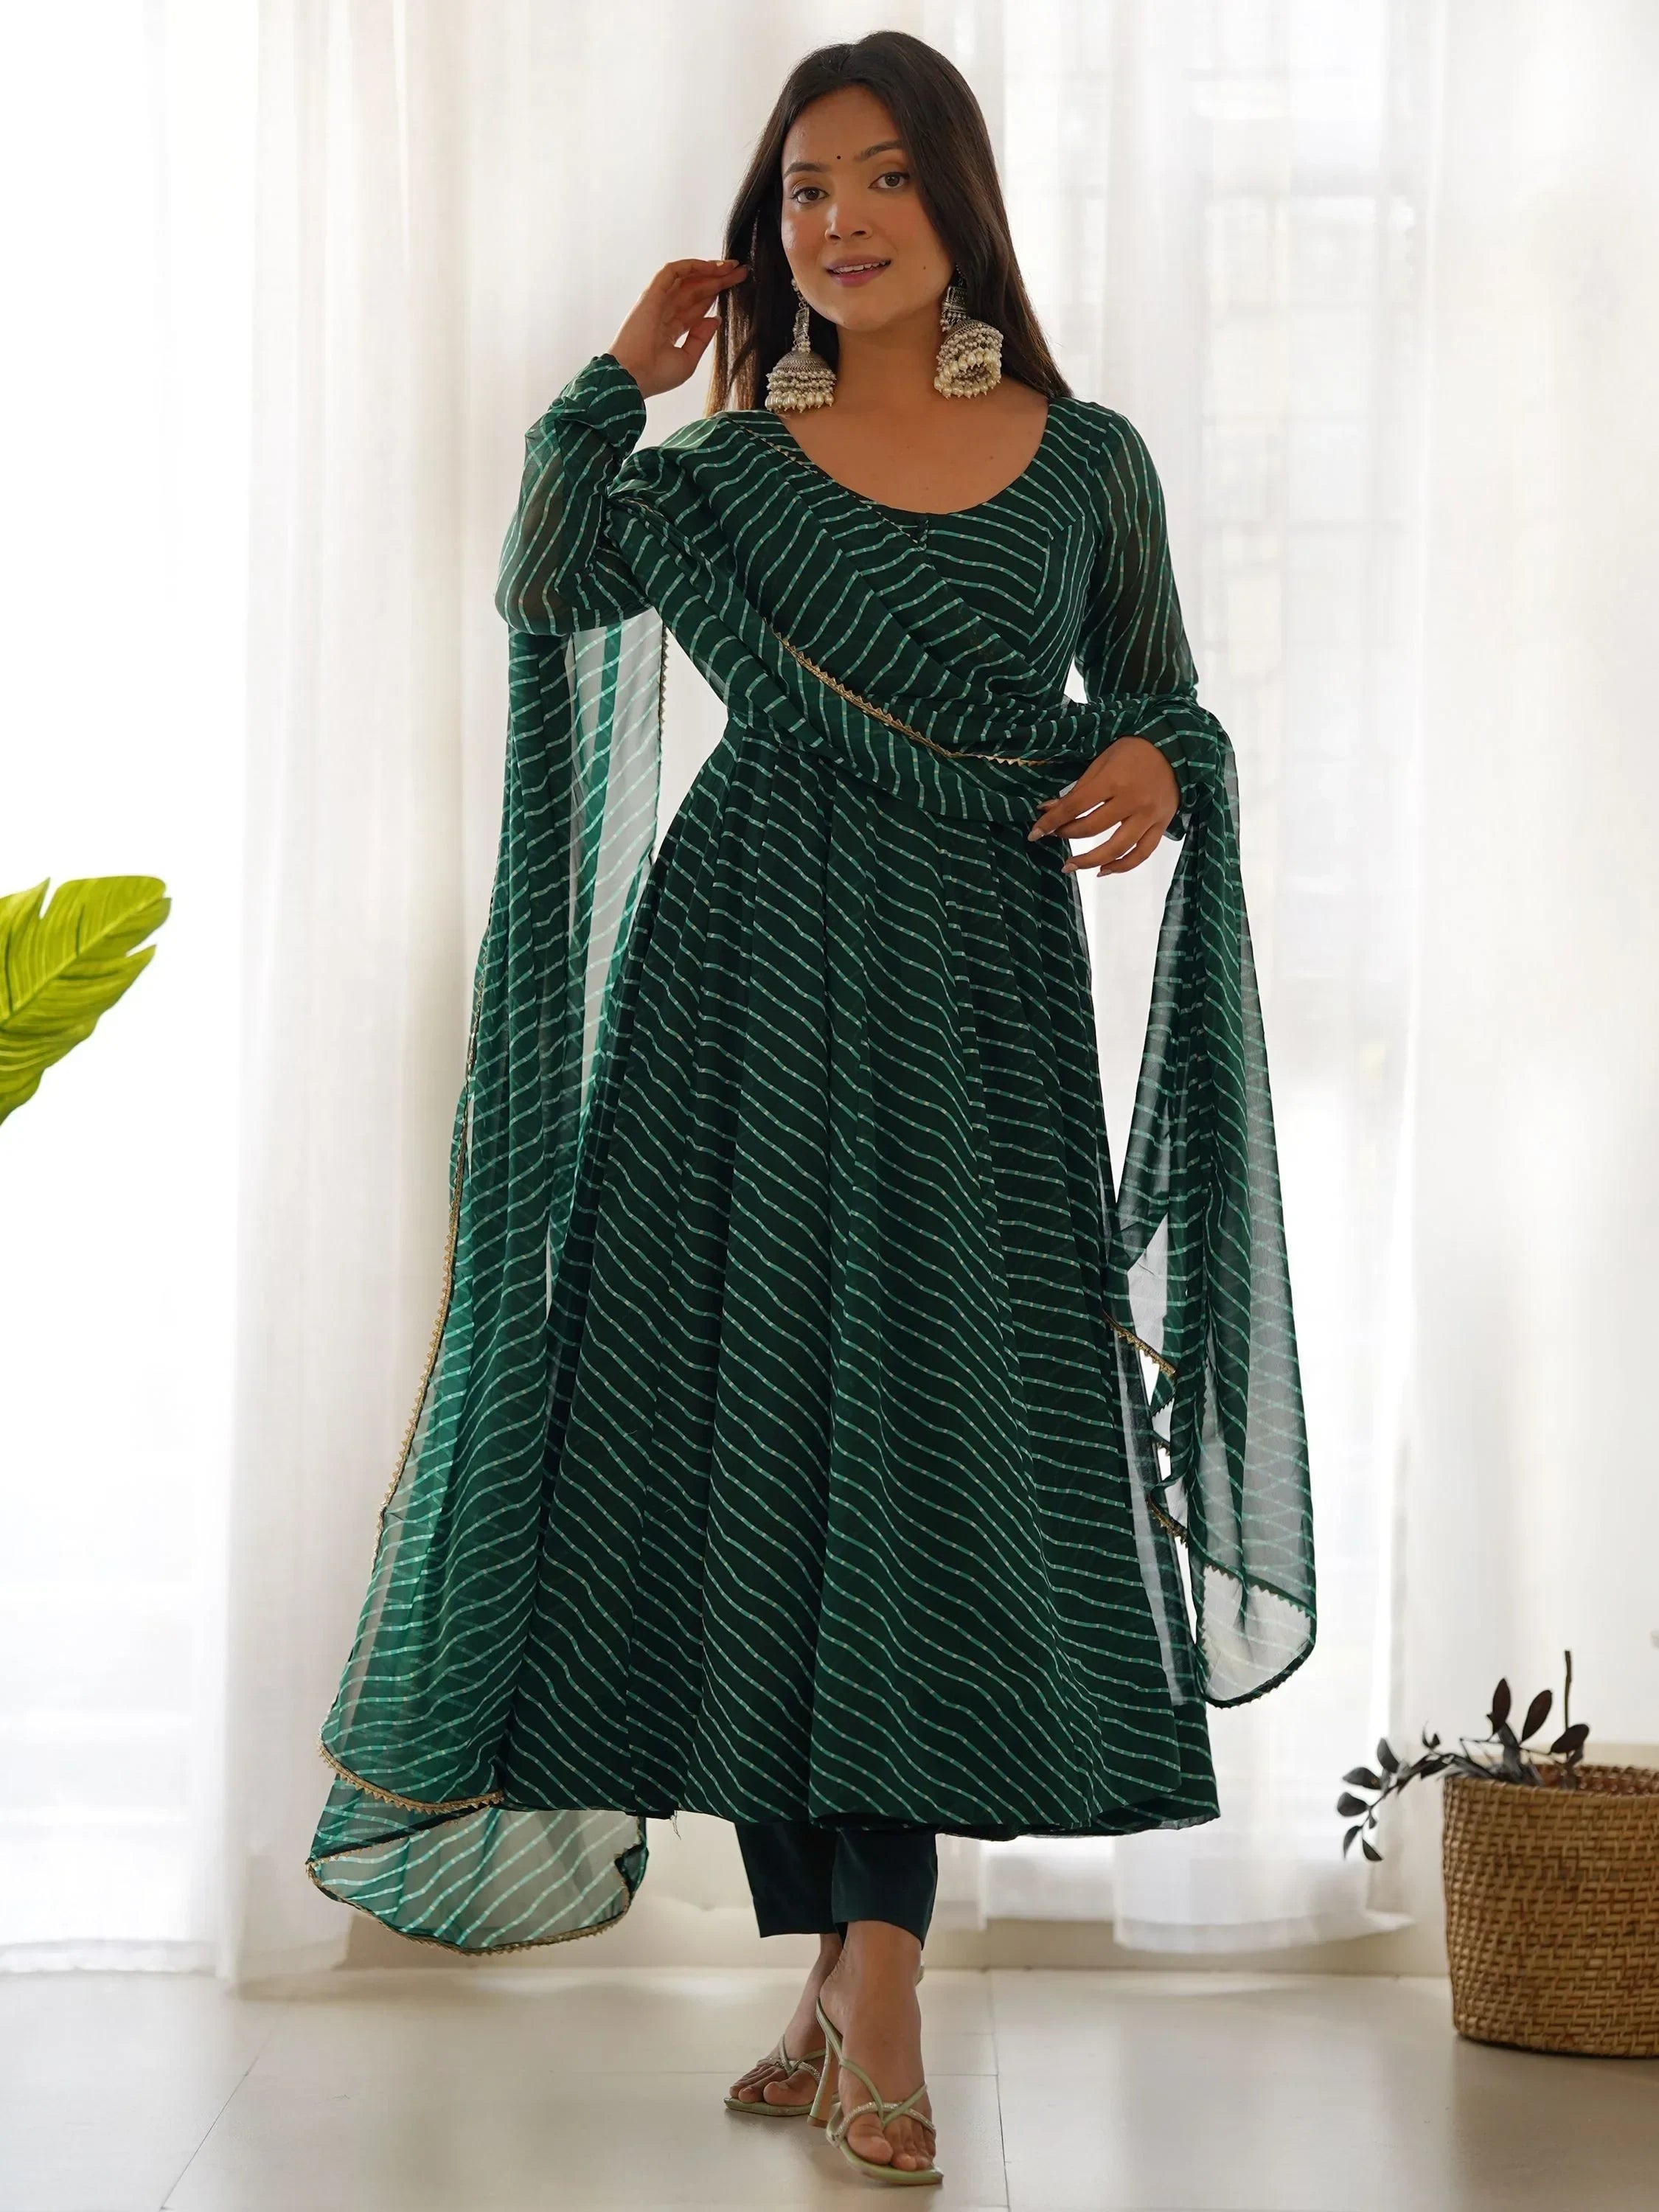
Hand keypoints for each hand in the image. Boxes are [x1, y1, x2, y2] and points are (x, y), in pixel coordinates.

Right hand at [608, 258, 748, 398]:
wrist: (633, 376)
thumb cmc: (655, 375)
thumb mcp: (687, 360)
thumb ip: (701, 339)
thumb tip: (715, 319)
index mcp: (671, 330)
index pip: (696, 307)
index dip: (714, 296)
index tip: (735, 289)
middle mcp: (664, 312)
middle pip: (695, 290)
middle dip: (717, 280)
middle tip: (740, 272)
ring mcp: (658, 302)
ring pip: (686, 279)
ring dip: (708, 270)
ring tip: (731, 267)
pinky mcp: (652, 294)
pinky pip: (672, 272)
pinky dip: (691, 265)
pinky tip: (711, 266)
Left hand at [1026, 735, 1179, 875]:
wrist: (1176, 748)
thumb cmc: (1133, 752)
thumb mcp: (1102, 762)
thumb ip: (1078, 789)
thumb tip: (1048, 809)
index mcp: (1113, 780)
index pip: (1075, 807)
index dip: (1051, 821)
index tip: (1035, 833)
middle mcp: (1132, 801)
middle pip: (1092, 828)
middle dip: (1066, 834)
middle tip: (1054, 836)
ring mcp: (1149, 816)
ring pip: (1117, 848)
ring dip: (1089, 860)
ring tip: (1070, 865)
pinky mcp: (1162, 825)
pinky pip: (1142, 853)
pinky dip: (1122, 866)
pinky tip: (1103, 870)